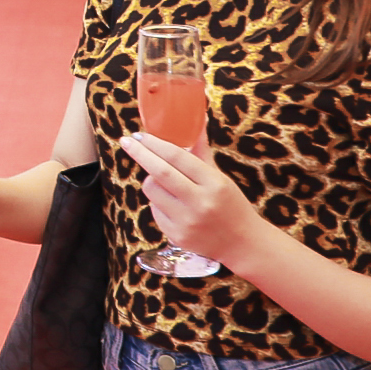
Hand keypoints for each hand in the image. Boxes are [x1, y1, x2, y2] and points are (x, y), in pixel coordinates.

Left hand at [119, 133, 262, 266]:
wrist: (243, 244)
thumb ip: (202, 153)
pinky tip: (172, 204)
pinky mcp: (177, 236)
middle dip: (140, 154)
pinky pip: (154, 210)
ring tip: (163, 181)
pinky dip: (157, 202)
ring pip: (152, 191)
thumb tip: (194, 125)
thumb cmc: (232, 206)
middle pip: (160, 173)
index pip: (178, 157)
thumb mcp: (221, 178)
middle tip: (127, 141)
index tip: (139, 135)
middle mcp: (200, 202)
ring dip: (151, 180)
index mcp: (214, 183)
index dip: (155, 143)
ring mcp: (187, 221)